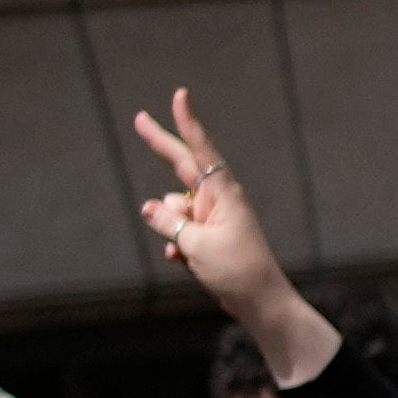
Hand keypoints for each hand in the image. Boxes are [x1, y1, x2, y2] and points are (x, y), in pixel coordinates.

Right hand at [131, 91, 318, 361]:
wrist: (260, 302)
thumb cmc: (236, 270)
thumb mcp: (196, 245)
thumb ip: (169, 223)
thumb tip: (149, 207)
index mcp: (222, 193)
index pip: (200, 150)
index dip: (187, 123)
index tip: (180, 95)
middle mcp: (217, 199)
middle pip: (181, 166)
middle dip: (160, 144)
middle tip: (137, 118)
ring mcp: (212, 217)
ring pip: (173, 211)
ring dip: (172, 231)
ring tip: (193, 253)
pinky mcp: (208, 236)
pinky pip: (179, 234)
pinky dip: (178, 247)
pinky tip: (190, 265)